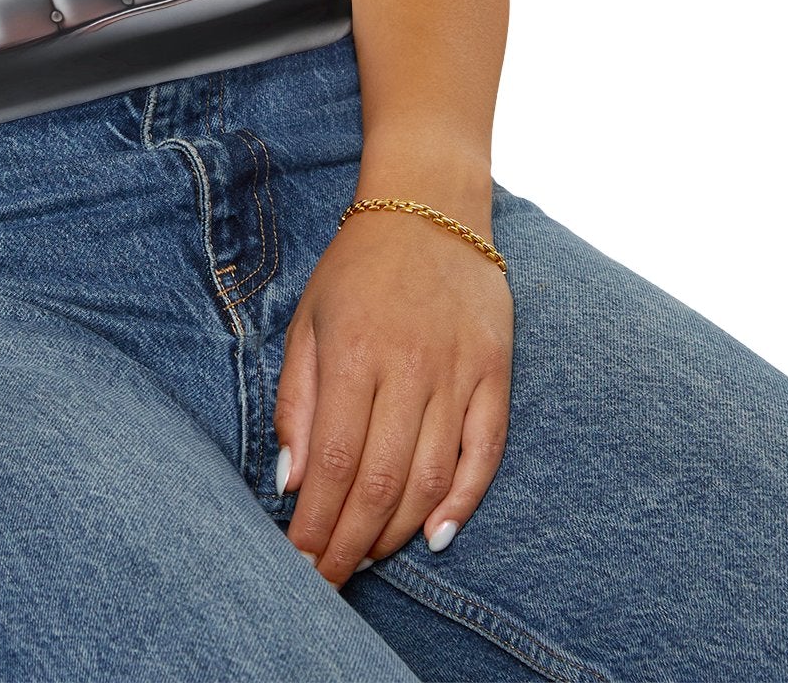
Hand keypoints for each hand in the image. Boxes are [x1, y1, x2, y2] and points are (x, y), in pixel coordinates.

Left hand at [274, 199, 513, 585]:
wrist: (429, 207)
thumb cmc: (357, 268)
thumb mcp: (308, 321)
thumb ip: (297, 401)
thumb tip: (291, 480)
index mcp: (354, 352)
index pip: (334, 461)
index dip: (317, 522)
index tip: (300, 561)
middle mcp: (409, 367)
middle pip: (381, 481)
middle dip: (351, 542)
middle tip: (329, 580)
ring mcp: (458, 372)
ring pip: (431, 477)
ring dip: (397, 530)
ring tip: (368, 558)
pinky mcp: (495, 373)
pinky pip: (485, 453)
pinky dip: (463, 501)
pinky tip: (435, 535)